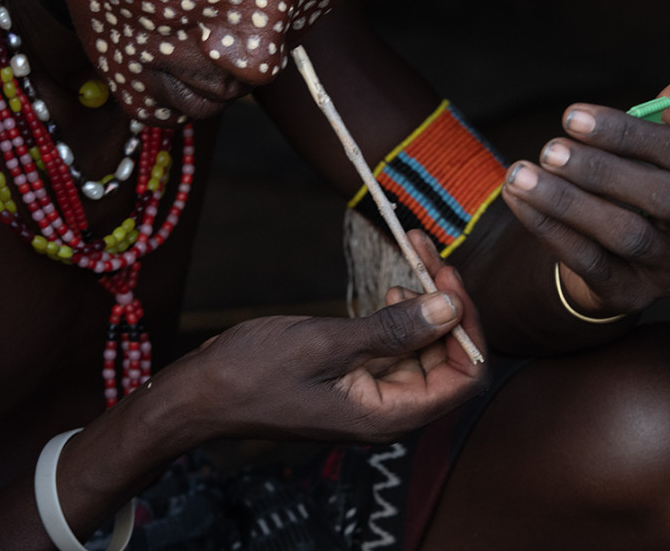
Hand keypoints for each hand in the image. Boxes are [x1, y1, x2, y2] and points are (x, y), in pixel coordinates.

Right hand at [177, 248, 485, 444]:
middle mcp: (388, 411)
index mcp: (388, 415)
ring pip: (420, 348)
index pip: (463, 376)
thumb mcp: (328, 344)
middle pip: (445, 358)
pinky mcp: (355, 379)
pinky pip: (393, 348)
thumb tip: (451, 308)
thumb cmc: (255, 373)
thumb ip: (394, 330)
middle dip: (445, 303)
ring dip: (423, 303)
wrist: (204, 392)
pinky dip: (399, 316)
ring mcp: (370, 395)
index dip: (466, 326)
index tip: (448, 277)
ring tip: (412, 258)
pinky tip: (392, 291)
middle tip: (427, 253)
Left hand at [502, 69, 669, 315]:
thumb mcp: (655, 158)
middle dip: (602, 170)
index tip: (571, 115)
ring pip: (624, 234)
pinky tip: (518, 201)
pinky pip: (587, 261)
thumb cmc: (637, 195)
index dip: (628, 133)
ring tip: (521, 174)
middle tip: (549, 149)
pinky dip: (549, 228)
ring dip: (567, 201)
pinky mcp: (629, 296)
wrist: (617, 264)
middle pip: (664, 197)